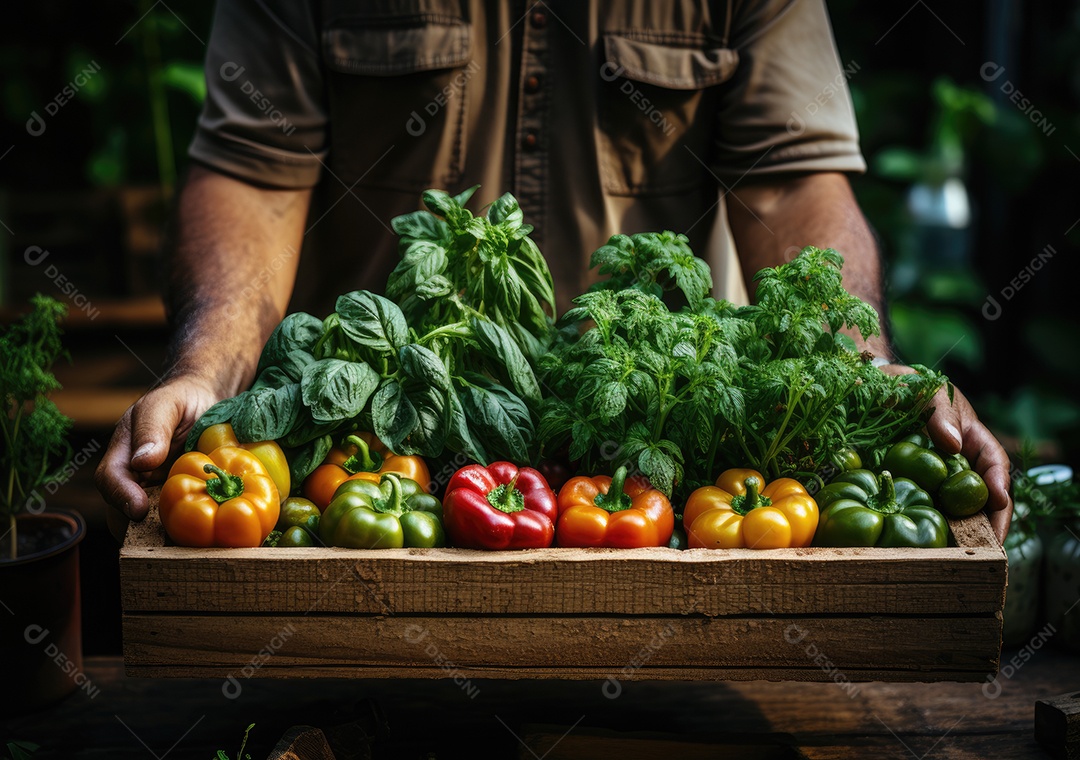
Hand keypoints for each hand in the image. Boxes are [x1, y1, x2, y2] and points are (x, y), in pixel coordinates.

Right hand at [95, 375, 222, 520]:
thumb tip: (141, 462)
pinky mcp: (176, 498)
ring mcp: (155, 489)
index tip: (137, 510)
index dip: (120, 496)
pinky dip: (182, 527)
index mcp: (123, 451)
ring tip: (183, 538)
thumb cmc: (183, 399)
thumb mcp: (167, 404)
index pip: (110, 479)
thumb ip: (153, 428)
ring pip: (146, 520)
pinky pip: (172, 518)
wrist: (208, 403)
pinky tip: (200, 532)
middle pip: (122, 508)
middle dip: (137, 525)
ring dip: (161, 531)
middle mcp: (134, 475)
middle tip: (163, 534)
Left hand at [881, 365, 1012, 543]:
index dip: (999, 486)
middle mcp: (955, 466)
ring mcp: (931, 482)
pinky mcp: (906, 490)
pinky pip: (916, 512)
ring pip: (950, 513)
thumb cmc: (903, 385)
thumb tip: (952, 444)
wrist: (866, 391)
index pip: (994, 465)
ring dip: (953, 535)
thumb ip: (939, 411)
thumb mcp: (924, 389)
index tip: (998, 503)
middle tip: (984, 550)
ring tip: (952, 557)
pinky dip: (919, 530)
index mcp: (969, 439)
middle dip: (985, 526)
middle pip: (978, 500)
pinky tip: (914, 548)